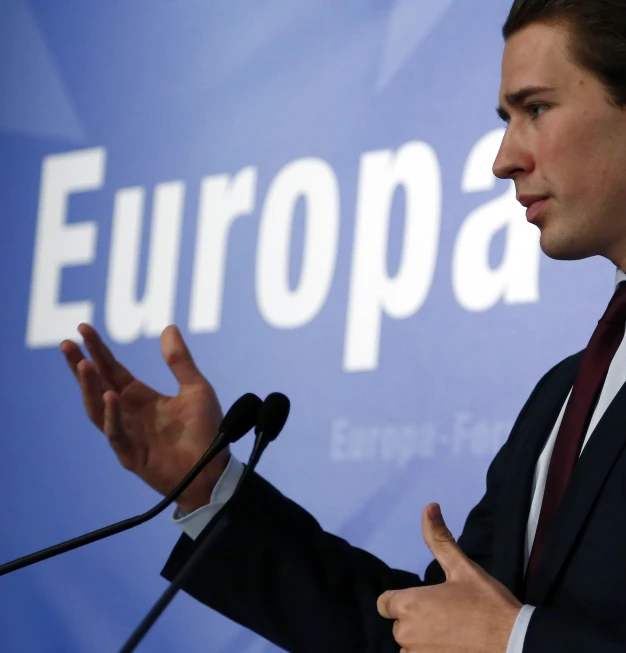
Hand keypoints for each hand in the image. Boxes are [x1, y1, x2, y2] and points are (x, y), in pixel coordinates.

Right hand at [61, 323, 225, 512]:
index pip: (112, 370)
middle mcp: (129, 414)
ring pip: (98, 410)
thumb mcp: (196, 389)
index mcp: (140, 398)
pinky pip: (116, 435)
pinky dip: (112, 416)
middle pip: (97, 386)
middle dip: (81, 365)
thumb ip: (180, 361)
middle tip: (67, 344)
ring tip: (83, 365)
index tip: (84, 328)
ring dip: (89, 388)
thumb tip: (169, 327)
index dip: (98, 350)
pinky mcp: (132, 455)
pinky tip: (109, 397)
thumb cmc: (206, 431)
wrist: (215, 469)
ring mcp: (128, 435)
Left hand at [377, 504, 521, 652]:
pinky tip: (454, 648)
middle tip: (448, 617)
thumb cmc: (488, 605)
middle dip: (417, 621)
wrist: (516, 645)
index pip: (385, 603)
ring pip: (410, 647)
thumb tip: (429, 507)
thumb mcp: (463, 568)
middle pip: (400, 625)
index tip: (425, 602)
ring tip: (453, 635)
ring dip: (424, 642)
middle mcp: (406, 634)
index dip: (402, 601)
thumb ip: (440, 539)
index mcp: (409, 604)